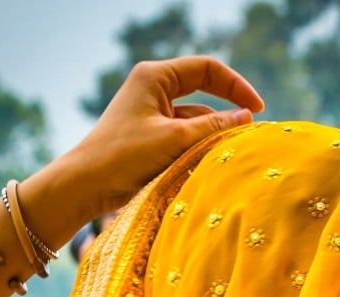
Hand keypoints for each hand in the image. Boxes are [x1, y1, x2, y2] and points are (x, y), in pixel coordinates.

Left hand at [74, 55, 264, 213]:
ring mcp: (149, 113)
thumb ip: (212, 126)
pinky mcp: (147, 136)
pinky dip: (197, 146)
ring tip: (230, 153)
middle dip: (227, 110)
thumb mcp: (174, 139)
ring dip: (212, 133)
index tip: (256, 110)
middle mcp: (151, 89)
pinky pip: (181, 135)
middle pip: (202, 91)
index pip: (206, 69)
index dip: (236, 86)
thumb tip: (245, 118)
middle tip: (250, 131)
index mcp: (154, 76)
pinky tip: (208, 163)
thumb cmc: (123, 157)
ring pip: (193, 117)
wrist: (83, 186)